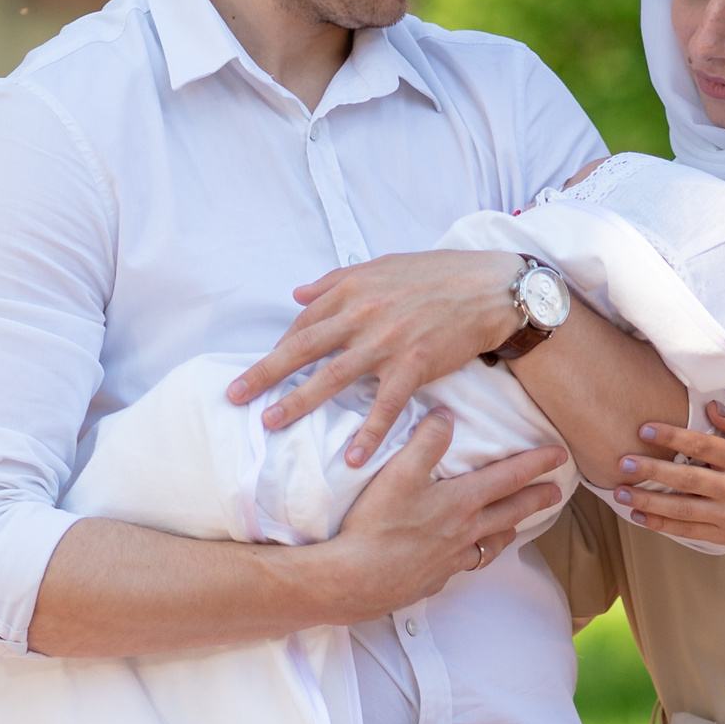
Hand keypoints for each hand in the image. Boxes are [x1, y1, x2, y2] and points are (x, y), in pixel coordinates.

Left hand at [230, 250, 520, 465]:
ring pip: (333, 377)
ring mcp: (387, 341)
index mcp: (353, 288)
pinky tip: (351, 457)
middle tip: (235, 396)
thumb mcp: (383, 265)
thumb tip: (296, 294)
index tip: (264, 370)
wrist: (489, 287)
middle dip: (265, 373)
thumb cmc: (437, 274)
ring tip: (271, 423)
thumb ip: (336, 280)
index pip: (305, 323)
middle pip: (303, 348)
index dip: (281, 349)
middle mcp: (363, 313)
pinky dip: (368, 433)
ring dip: (299, 402)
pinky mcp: (414, 365)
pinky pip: (385, 406)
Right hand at [321, 409, 571, 610]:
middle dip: (536, 500)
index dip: (536, 463)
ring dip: (509, 531)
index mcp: (462, 502)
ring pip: (492, 543)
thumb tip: (446, 416)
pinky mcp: (436, 579)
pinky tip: (466, 556)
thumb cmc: (377, 524)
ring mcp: (452, 560)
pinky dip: (474, 556)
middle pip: (511, 512)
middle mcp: (465, 532)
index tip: (560, 455)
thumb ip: (427, 441)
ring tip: (516, 526)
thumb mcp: (399, 471)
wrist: (357, 580)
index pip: (509, 477)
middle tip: (556, 494)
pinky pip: (465, 565)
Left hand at [613, 403, 724, 559]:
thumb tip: (711, 406)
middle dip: (652, 470)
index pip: (702, 445)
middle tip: (624, 463)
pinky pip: (689, 530)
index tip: (645, 430)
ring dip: (649, 501)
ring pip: (683, 509)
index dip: (672, 437)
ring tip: (622, 493)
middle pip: (687, 478)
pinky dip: (663, 525)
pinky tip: (641, 516)